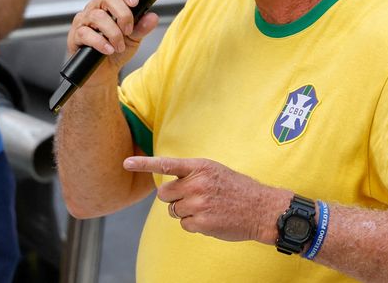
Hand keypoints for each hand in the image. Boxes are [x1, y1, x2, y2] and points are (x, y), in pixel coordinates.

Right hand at [67, 0, 158, 83]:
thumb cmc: (117, 50)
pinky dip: (101, 43)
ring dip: (113, 33)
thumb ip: (142, 27)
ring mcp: (84, 19)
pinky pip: (86, 33)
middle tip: (129, 30)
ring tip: (119, 46)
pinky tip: (109, 50)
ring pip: (98, 16)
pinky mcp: (75, 35)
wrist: (103, 71)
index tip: (135, 2)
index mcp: (112, 3)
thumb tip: (152, 17)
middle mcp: (97, 7)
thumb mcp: (135, 39)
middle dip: (124, 14)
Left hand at [123, 156, 287, 243]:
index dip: (145, 164)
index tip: (126, 163)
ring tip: (207, 208)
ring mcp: (198, 204)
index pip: (168, 164)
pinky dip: (194, 224)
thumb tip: (168, 187)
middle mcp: (197, 183)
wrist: (261, 208)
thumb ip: (192, 174)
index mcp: (201, 167)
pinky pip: (184, 225)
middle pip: (164, 193)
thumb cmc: (237, 189)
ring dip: (185, 212)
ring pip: (173, 211)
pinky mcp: (201, 223)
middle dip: (174, 197)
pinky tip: (211, 218)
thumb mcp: (216, 172)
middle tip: (193, 198)